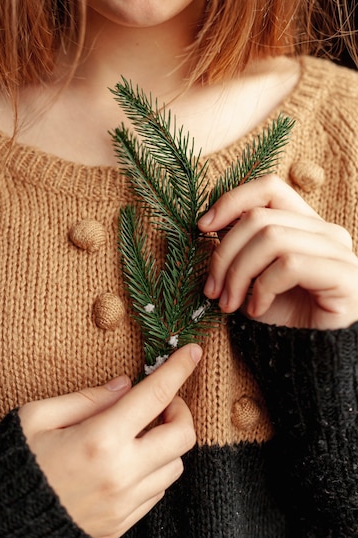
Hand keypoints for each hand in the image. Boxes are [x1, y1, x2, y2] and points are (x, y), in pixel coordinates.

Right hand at [19, 343, 201, 537]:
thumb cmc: (16, 462)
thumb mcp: (38, 416)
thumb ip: (87, 398)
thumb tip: (124, 385)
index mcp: (99, 440)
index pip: (155, 395)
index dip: (179, 368)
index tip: (193, 352)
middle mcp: (120, 474)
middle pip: (183, 435)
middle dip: (180, 409)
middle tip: (159, 402)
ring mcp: (123, 504)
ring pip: (175, 466)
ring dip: (166, 442)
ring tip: (141, 432)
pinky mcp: (120, 525)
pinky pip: (156, 492)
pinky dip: (154, 469)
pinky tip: (130, 459)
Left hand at [198, 175, 357, 329]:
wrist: (311, 358)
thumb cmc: (282, 317)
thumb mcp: (251, 276)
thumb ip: (238, 247)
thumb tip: (208, 223)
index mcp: (305, 224)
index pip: (269, 188)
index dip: (232, 200)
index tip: (202, 228)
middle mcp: (325, 232)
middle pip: (260, 217)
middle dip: (224, 254)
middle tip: (212, 290)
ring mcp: (338, 252)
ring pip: (271, 238)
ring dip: (238, 273)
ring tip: (229, 303)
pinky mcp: (344, 275)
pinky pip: (289, 265)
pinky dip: (262, 288)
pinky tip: (256, 309)